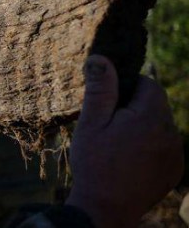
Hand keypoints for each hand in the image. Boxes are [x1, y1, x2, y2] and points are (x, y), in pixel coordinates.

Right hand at [65, 55, 183, 227]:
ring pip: (161, 125)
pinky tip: (129, 158)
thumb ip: (100, 89)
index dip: (127, 87)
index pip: (149, 84)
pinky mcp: (174, 169)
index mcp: (151, 118)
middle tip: (109, 125)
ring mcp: (176, 154)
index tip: (109, 103)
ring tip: (117, 144)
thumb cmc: (94, 163)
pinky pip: (165, 145)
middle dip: (134, 107)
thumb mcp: (91, 122)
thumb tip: (101, 57)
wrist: (105, 209)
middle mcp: (171, 134)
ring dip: (142, 126)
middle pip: (156, 104)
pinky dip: (150, 145)